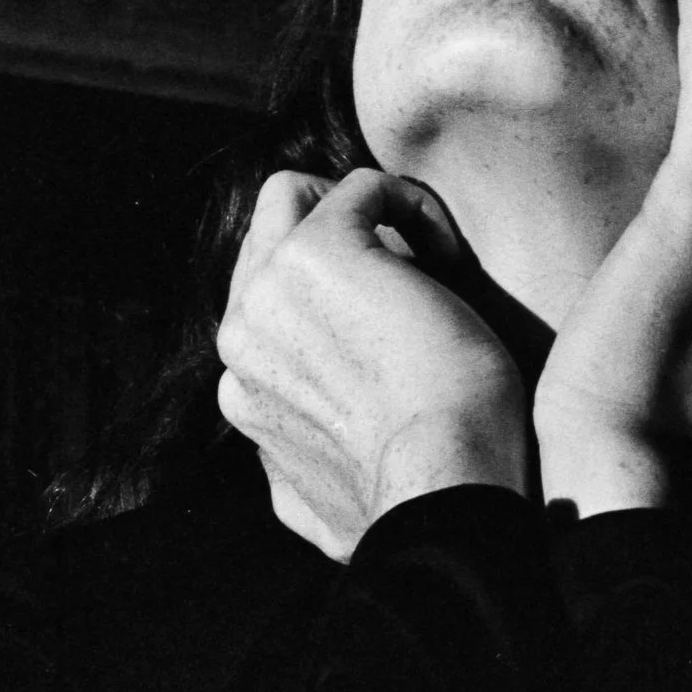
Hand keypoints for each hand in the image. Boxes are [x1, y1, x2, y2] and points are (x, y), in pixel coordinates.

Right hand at [217, 168, 530, 559]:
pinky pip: (362, 185)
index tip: (395, 322)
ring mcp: (271, 288)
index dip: (335, 292)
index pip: (266, 298)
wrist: (442, 495)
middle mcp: (240, 335)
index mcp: (240, 388)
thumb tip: (284, 474)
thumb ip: (289, 473)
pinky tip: (451, 257)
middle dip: (343, 240)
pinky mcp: (322, 252)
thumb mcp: (321, 507)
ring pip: (298, 196)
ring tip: (430, 260)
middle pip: (270, 237)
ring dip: (367, 213)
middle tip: (415, 278)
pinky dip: (412, 205)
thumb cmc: (417, 502)